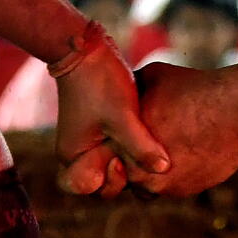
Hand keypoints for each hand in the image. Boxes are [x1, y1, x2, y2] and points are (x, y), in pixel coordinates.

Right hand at [54, 34, 170, 195]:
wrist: (89, 49)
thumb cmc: (101, 83)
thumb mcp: (123, 116)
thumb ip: (141, 146)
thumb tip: (164, 170)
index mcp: (74, 156)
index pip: (91, 188)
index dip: (111, 181)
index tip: (121, 162)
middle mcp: (79, 152)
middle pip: (106, 177)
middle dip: (127, 171)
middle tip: (142, 154)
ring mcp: (91, 138)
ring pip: (117, 160)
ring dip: (134, 156)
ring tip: (151, 145)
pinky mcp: (104, 125)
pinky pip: (120, 144)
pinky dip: (134, 143)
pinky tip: (152, 135)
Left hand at [62, 63, 237, 198]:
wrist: (234, 111)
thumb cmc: (194, 89)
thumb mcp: (154, 75)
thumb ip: (133, 88)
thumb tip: (124, 87)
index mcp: (124, 142)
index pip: (104, 153)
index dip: (116, 141)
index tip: (129, 129)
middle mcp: (137, 171)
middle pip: (124, 171)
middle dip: (132, 158)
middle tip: (153, 136)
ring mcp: (161, 185)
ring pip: (148, 183)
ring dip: (154, 170)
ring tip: (172, 143)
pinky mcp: (184, 190)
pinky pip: (174, 185)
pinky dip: (180, 171)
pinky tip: (191, 147)